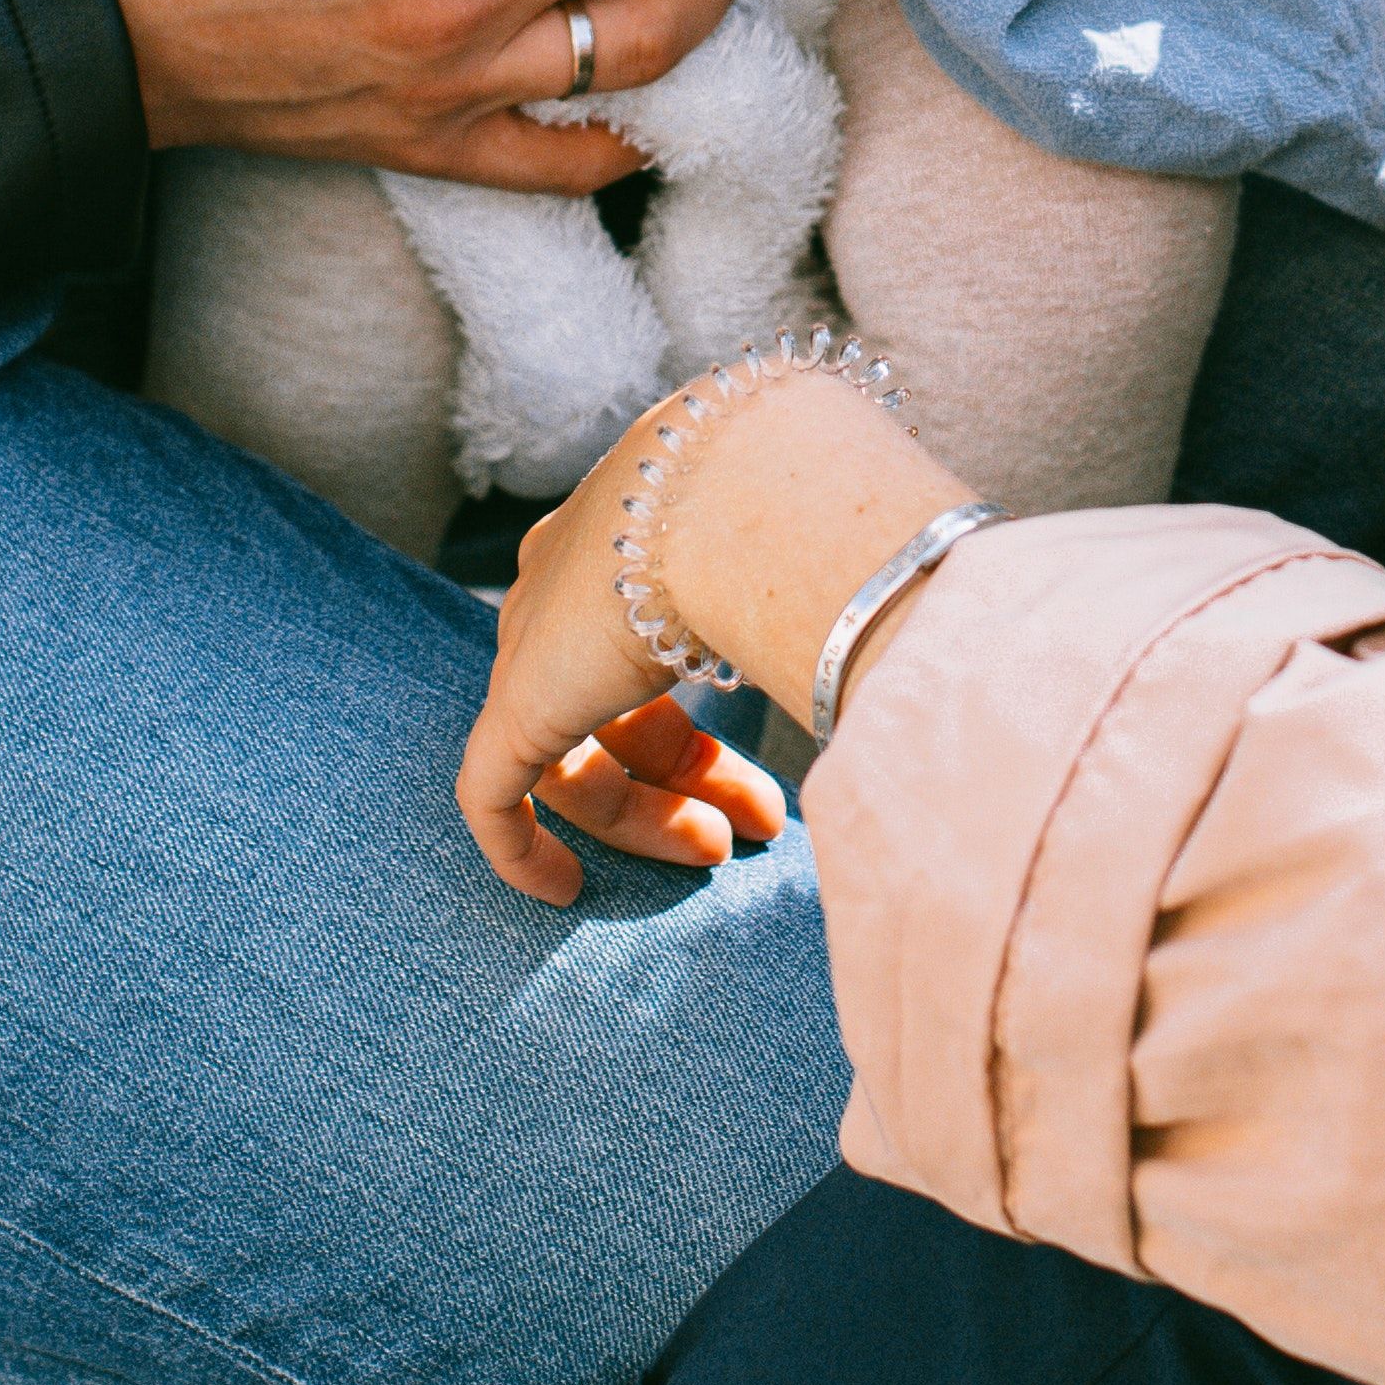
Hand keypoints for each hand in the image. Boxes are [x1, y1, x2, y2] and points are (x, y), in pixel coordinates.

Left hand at [458, 362, 973, 902]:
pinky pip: (491, 796)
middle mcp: (566, 584)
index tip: (755, 776)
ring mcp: (533, 643)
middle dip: (687, 774)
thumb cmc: (797, 517)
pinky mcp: (515, 704)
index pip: (639, 650)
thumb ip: (812, 615)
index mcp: (624, 541)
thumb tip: (893, 649)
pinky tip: (561, 893)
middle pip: (611, 706)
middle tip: (759, 826)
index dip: (694, 723)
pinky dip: (521, 850)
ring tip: (725, 850)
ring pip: (570, 755)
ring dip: (648, 814)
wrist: (742, 491)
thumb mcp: (801, 563)